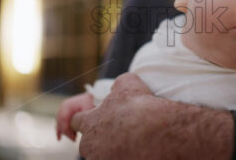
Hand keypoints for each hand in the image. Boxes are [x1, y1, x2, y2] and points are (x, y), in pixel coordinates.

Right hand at [56, 92, 93, 140]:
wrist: (89, 97)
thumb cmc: (89, 102)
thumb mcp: (88, 108)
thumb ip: (83, 117)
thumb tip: (79, 127)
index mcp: (67, 105)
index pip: (64, 120)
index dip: (67, 130)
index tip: (74, 137)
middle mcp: (62, 107)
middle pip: (61, 123)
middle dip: (67, 132)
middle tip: (75, 139)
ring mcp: (61, 110)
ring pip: (59, 123)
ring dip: (65, 132)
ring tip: (74, 138)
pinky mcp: (63, 113)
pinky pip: (59, 123)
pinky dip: (60, 130)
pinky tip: (59, 138)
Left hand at [71, 73, 233, 159]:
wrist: (159, 132)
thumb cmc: (141, 106)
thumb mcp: (128, 83)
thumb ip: (117, 84)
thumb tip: (116, 87)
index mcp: (89, 123)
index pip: (75, 122)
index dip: (87, 119)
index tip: (99, 119)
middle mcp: (91, 146)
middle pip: (88, 144)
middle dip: (101, 139)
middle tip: (121, 133)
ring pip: (103, 156)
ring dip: (114, 151)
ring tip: (135, 143)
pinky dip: (127, 157)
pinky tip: (140, 152)